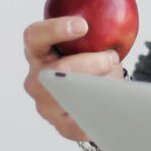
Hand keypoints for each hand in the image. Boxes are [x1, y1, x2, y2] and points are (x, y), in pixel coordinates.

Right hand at [23, 15, 122, 140]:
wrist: (98, 89)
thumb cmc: (93, 56)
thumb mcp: (92, 41)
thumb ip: (95, 34)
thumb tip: (114, 35)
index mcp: (39, 51)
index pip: (35, 36)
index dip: (55, 29)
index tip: (83, 25)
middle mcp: (36, 79)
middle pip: (60, 69)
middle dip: (93, 62)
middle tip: (111, 57)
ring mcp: (45, 104)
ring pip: (73, 95)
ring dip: (100, 85)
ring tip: (114, 79)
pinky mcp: (62, 125)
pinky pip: (82, 120)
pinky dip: (100, 108)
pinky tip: (111, 103)